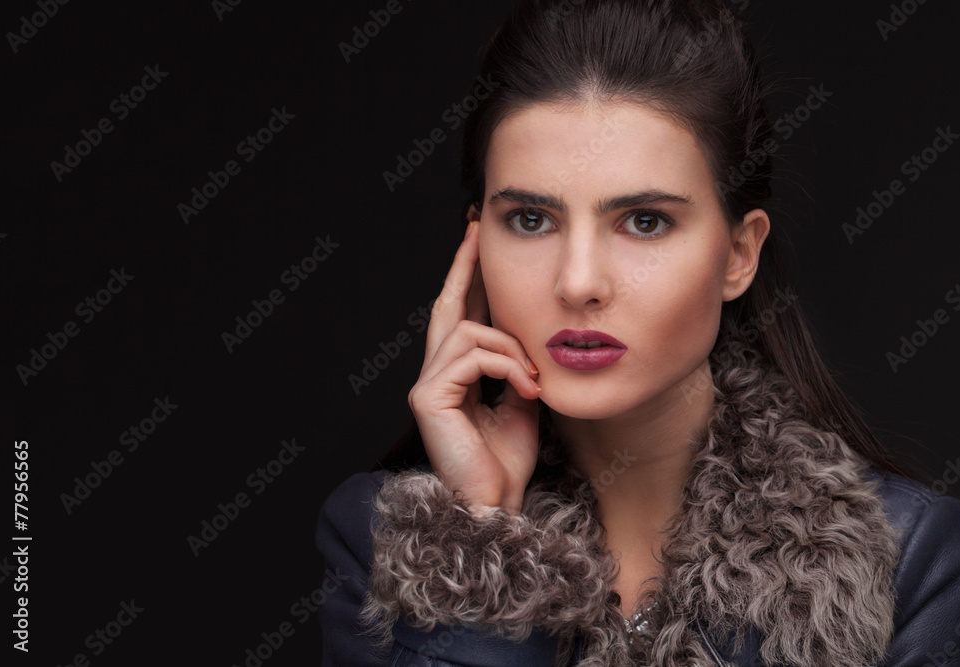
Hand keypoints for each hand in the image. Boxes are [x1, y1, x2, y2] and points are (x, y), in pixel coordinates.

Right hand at [407, 221, 541, 515]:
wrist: (496, 503)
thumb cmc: (506, 461)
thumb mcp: (521, 404)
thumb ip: (517, 368)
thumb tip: (527, 338)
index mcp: (456, 375)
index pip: (459, 316)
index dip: (467, 278)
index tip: (479, 242)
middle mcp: (434, 374)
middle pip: (446, 306)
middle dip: (464, 265)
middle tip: (477, 229)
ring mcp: (427, 384)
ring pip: (468, 330)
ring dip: (511, 347)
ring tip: (532, 378)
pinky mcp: (428, 396)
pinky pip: (472, 356)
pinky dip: (506, 366)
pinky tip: (527, 388)